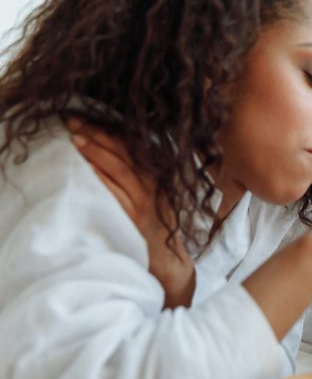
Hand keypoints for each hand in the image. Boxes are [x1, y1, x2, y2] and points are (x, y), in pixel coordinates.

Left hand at [67, 119, 194, 309]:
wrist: (171, 262)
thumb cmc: (159, 228)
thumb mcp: (157, 195)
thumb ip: (143, 175)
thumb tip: (115, 151)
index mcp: (159, 174)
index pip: (133, 143)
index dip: (110, 127)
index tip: (86, 115)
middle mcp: (155, 183)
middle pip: (125, 150)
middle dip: (98, 132)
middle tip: (73, 119)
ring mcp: (147, 200)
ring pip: (121, 168)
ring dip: (98, 151)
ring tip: (77, 137)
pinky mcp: (137, 217)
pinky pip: (118, 193)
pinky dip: (104, 179)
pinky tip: (89, 167)